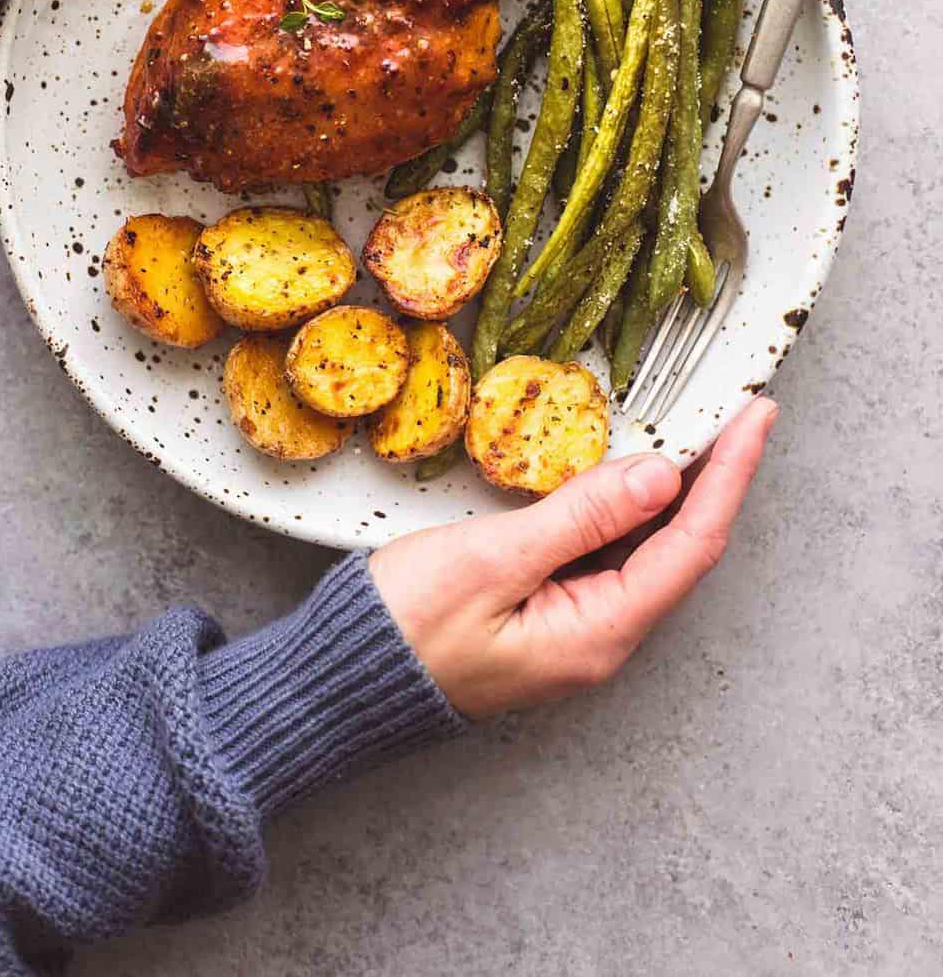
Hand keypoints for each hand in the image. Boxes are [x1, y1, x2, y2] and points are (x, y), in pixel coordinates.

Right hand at [369, 396, 776, 716]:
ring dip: (674, 491)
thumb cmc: (406, 625)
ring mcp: (574, 630)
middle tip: (739, 413)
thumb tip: (660, 477)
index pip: (691, 544)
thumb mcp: (493, 558)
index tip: (755, 417)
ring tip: (700, 433)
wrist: (340, 683)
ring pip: (645, 551)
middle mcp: (601, 638)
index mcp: (599, 632)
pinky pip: (607, 556)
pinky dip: (625, 508)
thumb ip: (580, 516)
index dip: (729, 476)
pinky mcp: (546, 615)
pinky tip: (626, 475)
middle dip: (715, 479)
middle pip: (680, 549)